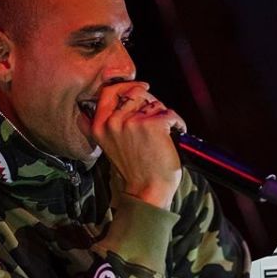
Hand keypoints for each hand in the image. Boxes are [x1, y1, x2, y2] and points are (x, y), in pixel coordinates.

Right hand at [91, 81, 185, 209]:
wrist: (146, 190)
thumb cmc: (133, 170)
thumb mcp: (109, 145)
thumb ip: (109, 122)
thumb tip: (121, 96)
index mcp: (99, 126)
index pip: (108, 92)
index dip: (126, 87)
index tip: (138, 88)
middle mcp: (113, 121)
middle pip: (136, 93)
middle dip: (149, 103)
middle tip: (154, 122)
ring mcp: (132, 122)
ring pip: (155, 104)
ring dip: (163, 116)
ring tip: (162, 135)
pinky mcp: (153, 124)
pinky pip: (171, 114)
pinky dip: (177, 124)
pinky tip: (172, 138)